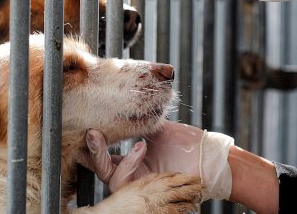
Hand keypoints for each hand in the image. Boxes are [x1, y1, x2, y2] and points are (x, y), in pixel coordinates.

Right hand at [80, 120, 233, 199]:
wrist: (209, 158)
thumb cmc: (189, 145)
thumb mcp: (160, 130)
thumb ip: (140, 122)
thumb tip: (122, 106)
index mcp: (134, 161)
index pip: (107, 156)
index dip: (94, 146)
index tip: (88, 129)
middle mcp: (133, 175)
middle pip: (101, 169)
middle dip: (93, 152)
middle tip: (91, 133)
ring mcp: (138, 184)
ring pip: (109, 178)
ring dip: (111, 158)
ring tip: (132, 141)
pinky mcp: (144, 191)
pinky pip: (122, 181)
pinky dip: (129, 163)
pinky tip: (141, 147)